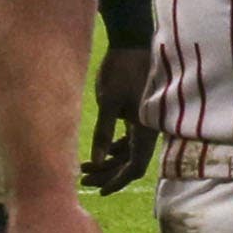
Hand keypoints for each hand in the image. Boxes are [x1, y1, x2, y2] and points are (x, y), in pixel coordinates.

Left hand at [80, 35, 157, 192]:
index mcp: (146, 128)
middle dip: (108, 173)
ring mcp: (144, 121)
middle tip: (84, 178)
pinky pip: (128, 139)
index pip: (135, 166)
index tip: (100, 191)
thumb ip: (103, 132)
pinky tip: (98, 150)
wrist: (132, 41)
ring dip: (109, 161)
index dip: (118, 180)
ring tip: (85, 167)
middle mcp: (149, 128)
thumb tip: (96, 159)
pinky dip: (114, 147)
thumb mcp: (108, 101)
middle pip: (131, 162)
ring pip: (128, 151)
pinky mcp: (138, 112)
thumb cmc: (122, 68)